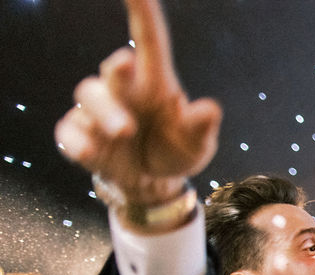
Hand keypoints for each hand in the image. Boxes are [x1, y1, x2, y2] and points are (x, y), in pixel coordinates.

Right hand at [54, 0, 220, 208]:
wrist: (151, 182)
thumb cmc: (175, 151)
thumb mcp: (195, 145)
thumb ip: (200, 129)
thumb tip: (210, 109)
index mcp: (155, 83)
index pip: (150, 41)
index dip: (144, 12)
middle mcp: (124, 90)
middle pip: (114, 69)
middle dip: (118, 68)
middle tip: (125, 65)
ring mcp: (98, 112)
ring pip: (89, 95)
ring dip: (105, 111)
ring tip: (124, 131)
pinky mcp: (80, 136)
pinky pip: (68, 131)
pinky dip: (77, 140)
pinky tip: (89, 152)